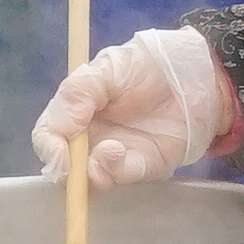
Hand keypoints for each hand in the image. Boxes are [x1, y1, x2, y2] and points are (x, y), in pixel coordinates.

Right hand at [33, 22, 230, 187]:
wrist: (195, 74)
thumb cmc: (147, 65)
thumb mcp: (109, 67)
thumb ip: (80, 91)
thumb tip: (61, 127)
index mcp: (74, 111)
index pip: (48, 136)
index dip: (48, 148)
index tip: (59, 152)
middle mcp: (90, 137)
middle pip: (64, 166)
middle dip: (67, 170)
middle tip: (75, 166)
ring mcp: (115, 154)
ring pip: (92, 177)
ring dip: (93, 173)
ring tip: (110, 150)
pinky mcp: (142, 165)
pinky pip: (123, 176)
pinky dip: (117, 171)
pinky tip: (120, 152)